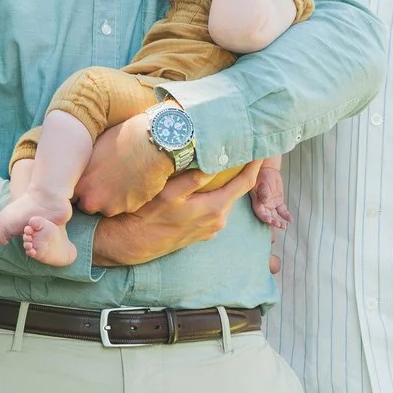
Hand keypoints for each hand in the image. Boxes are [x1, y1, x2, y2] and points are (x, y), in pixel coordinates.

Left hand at [75, 109, 175, 217]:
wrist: (151, 143)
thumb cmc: (121, 139)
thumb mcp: (94, 150)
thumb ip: (84, 168)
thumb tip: (77, 172)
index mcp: (80, 184)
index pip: (70, 197)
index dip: (80, 188)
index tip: (87, 181)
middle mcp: (92, 200)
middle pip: (87, 205)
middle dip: (94, 196)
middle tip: (105, 179)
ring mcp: (112, 206)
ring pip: (107, 207)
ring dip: (111, 198)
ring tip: (121, 178)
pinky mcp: (130, 208)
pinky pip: (125, 206)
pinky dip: (127, 198)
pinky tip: (133, 181)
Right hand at [92, 164, 258, 267]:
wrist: (131, 244)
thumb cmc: (147, 217)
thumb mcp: (169, 194)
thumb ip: (193, 179)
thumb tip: (215, 160)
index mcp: (215, 209)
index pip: (245, 183)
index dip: (255, 164)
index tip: (261, 147)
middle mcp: (217, 221)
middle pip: (237, 190)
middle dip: (242, 171)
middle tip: (244, 149)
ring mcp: (210, 229)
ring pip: (225, 200)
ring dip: (228, 183)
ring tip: (228, 162)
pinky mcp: (201, 233)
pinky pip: (215, 209)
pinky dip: (216, 195)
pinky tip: (208, 184)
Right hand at [251, 157, 289, 229]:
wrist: (267, 170)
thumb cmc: (261, 176)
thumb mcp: (261, 183)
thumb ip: (263, 193)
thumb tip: (264, 201)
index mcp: (257, 202)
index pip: (260, 213)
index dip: (264, 218)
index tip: (270, 220)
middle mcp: (263, 206)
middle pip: (268, 217)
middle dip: (273, 222)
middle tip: (279, 225)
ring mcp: (271, 205)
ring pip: (275, 216)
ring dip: (279, 222)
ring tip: (284, 227)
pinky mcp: (278, 202)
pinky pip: (282, 211)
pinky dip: (285, 215)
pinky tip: (290, 220)